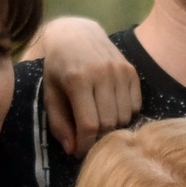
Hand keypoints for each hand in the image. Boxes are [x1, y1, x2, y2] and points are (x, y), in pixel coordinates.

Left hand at [35, 15, 139, 154]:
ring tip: (99, 121)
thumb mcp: (50, 94)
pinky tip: (111, 107)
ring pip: (124, 117)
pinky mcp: (132, 70)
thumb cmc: (59, 67)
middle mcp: (102, 74)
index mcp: (78, 80)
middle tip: (88, 136)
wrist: (76, 33)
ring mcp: (120, 71)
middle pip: (109, 123)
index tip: (80, 152)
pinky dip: (125, 113)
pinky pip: (135, 105)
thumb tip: (72, 150)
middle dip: (98, 137)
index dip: (86, 145)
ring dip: (112, 126)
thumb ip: (59, 123)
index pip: (89, 124)